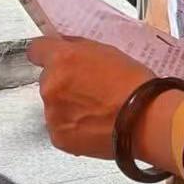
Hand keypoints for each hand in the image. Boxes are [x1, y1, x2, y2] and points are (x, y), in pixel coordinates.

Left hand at [27, 35, 152, 159]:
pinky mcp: (58, 137)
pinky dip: (74, 128)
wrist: (147, 121)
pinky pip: (60, 128)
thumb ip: (80, 49)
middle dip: (64, 85)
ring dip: (69, 107)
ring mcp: (52, 113)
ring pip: (54, 106)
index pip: (36, 50)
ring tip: (98, 113)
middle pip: (48, 81)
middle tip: (91, 92)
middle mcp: (50, 85)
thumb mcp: (110, 53)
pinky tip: (95, 126)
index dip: (47, 55)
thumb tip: (65, 46)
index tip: (54, 61)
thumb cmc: (135, 86)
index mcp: (62, 59)